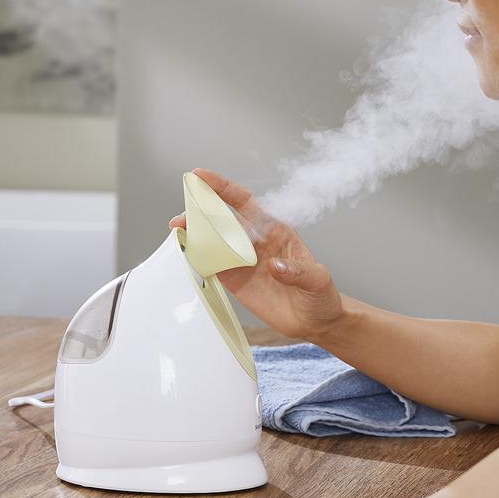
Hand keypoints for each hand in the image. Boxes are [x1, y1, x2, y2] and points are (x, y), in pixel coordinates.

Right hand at [171, 167, 345, 342]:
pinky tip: (186, 253)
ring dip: (194, 234)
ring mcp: (243, 260)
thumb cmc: (320, 295)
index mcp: (275, 230)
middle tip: (182, 216)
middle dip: (200, 211)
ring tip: (178, 231)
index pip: (245, 201)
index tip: (201, 176)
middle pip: (222, 219)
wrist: (315, 322)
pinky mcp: (235, 280)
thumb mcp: (317, 281)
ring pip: (213, 240)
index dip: (223, 187)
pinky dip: (197, 257)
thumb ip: (298, 272)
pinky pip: (212, 264)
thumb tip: (274, 266)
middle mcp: (255, 241)